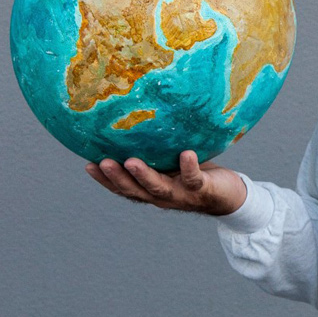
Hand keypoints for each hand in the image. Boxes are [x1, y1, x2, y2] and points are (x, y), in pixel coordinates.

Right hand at [85, 150, 246, 215]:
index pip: (124, 188)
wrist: (230, 196)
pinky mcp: (203, 189)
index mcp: (154, 190)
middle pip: (135, 191)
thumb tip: (141, 120)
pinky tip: (186, 153)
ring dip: (144, 176)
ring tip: (131, 162)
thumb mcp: (174, 163)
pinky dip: (189, 167)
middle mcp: (164, 196)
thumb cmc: (198, 175)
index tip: (87, 165)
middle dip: (117, 178)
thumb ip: (159, 151)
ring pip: (159, 188)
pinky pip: (194, 178)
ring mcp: (182, 195)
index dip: (105, 180)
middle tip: (101, 163)